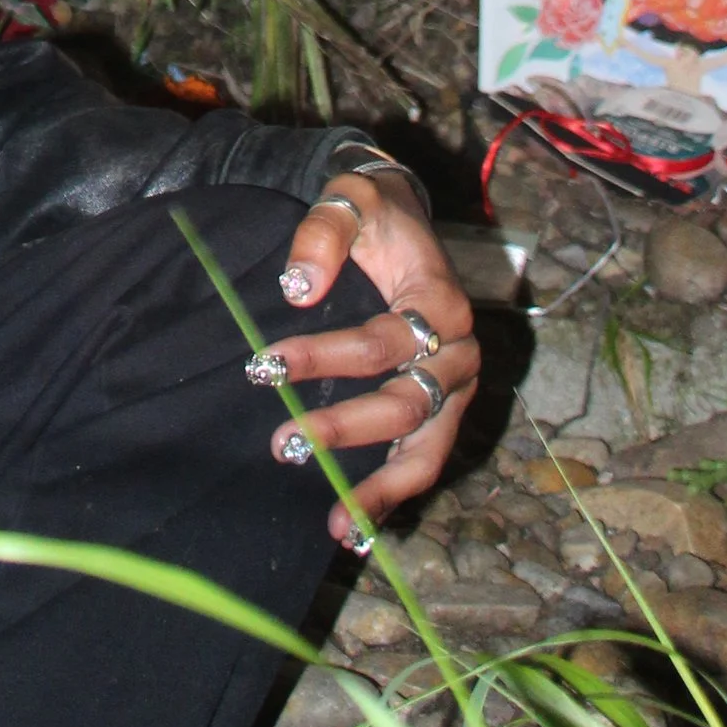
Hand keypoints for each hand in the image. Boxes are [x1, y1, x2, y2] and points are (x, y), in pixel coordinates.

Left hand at [258, 168, 478, 545]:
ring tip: (337, 524)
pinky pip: (425, 459)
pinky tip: (362, 526)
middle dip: (345, 429)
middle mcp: (459, 353)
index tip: (267, 364)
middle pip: (404, 404)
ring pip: (425, 450)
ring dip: (380, 486)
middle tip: (284, 443)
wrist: (403, 219)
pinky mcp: (443, 409)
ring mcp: (455, 388)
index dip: (324, 356)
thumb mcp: (349, 200)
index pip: (381, 342)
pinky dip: (396, 493)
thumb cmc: (374, 213)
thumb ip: (322, 234)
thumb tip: (297, 289)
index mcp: (441, 303)